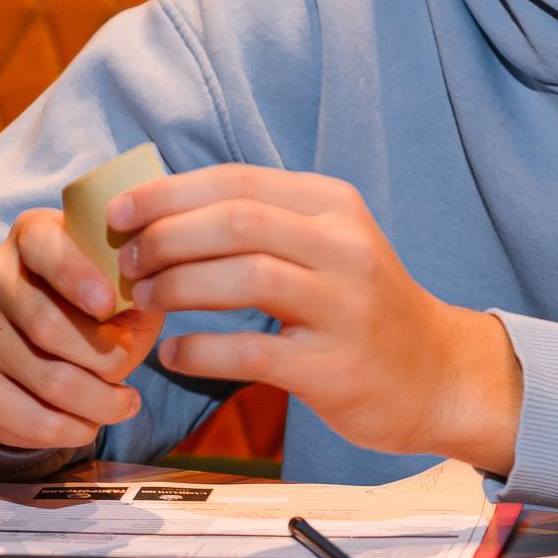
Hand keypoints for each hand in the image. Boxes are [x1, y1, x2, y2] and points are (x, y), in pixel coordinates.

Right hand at [0, 209, 163, 450]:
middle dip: (104, 357)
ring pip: (47, 379)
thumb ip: (139, 286)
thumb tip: (154, 297)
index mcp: (32, 236)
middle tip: (128, 367)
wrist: (38, 347)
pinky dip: (71, 429)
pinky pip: (29, 419)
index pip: (43, 245)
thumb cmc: (95, 308)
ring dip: (99, 402)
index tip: (108, 304)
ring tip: (122, 403)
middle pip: (46, 325)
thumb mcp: (122, 286)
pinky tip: (89, 423)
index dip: (76, 276)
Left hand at [108, 165, 522, 470]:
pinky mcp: (336, 367)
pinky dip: (201, 351)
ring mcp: (345, 308)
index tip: (117, 214)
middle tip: (127, 263)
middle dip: (166, 238)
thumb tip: (162, 211)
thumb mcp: (329, 246)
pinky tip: (175, 355)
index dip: (168, 194)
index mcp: (334, 207)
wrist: (440, 376)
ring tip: (142, 302)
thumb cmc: (364, 310)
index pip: (238, 181)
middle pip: (236, 222)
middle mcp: (345, 248)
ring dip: (177, 287)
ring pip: (244, 277)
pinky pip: (253, 350)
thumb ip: (262, 225)